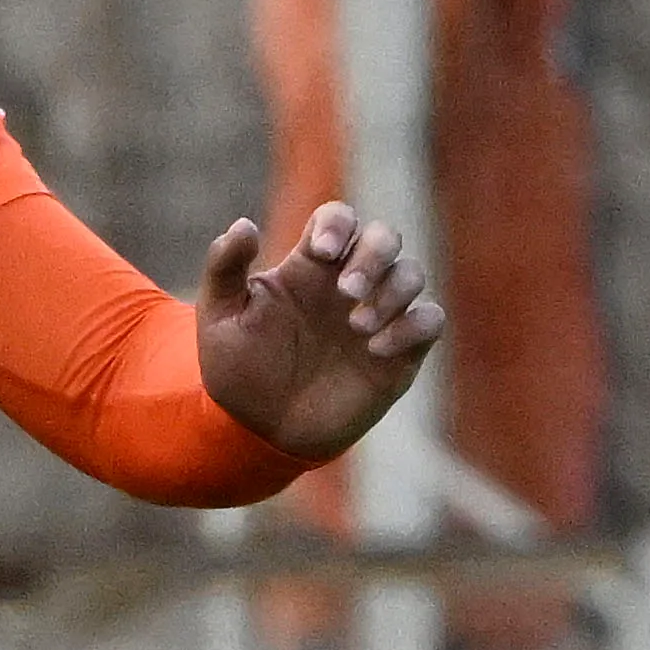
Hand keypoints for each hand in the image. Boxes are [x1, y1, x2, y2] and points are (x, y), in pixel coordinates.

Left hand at [193, 202, 443, 463]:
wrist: (261, 430)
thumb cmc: (240, 370)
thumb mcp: (218, 319)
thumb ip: (224, 268)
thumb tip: (244, 226)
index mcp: (309, 266)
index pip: (338, 218)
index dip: (337, 223)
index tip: (321, 251)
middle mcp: (348, 284)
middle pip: (384, 237)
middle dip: (373, 254)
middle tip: (346, 291)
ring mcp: (377, 316)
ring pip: (412, 274)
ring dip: (393, 291)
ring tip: (358, 328)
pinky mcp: (399, 353)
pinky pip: (430, 321)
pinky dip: (414, 326)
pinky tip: (377, 350)